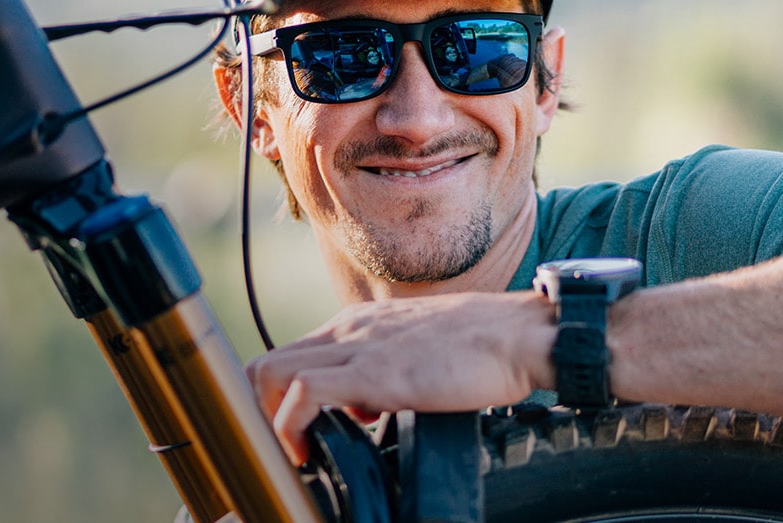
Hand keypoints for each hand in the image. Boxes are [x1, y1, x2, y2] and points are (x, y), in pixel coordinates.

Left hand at [244, 291, 556, 464]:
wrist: (522, 336)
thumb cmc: (484, 349)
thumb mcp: (416, 356)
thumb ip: (382, 376)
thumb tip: (361, 411)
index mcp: (357, 326)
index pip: (290, 356)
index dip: (276, 401)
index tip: (291, 436)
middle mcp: (348, 329)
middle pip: (267, 363)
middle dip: (260, 414)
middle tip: (283, 452)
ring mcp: (358, 346)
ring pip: (272, 373)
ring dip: (269, 421)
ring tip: (293, 456)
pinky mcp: (374, 371)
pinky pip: (305, 393)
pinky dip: (292, 427)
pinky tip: (309, 452)